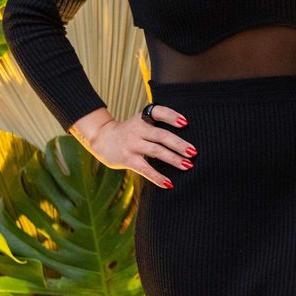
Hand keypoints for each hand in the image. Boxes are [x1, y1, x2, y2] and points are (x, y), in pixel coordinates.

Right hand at [73, 105, 196, 188]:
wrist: (102, 139)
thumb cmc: (130, 131)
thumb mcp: (141, 121)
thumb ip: (158, 124)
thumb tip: (186, 133)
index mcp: (143, 117)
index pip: (158, 112)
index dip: (172, 116)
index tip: (185, 122)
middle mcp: (138, 129)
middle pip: (161, 136)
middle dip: (179, 144)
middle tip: (193, 152)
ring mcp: (132, 144)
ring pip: (156, 152)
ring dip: (173, 159)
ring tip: (188, 165)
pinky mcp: (128, 159)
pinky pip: (145, 169)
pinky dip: (157, 177)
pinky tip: (169, 183)